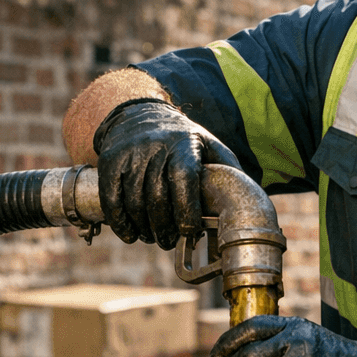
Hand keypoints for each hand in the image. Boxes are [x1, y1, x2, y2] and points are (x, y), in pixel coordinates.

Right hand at [93, 99, 241, 248]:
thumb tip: (247, 198)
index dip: (186, 210)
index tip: (190, 231)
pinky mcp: (110, 161)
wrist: (138, 115)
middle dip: (164, 227)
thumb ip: (226, 168)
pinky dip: (120, 222)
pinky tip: (130, 233)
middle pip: (157, 196)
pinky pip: (112, 198)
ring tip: (153, 238)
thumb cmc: (180, 138)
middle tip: (169, 241)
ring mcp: (130, 154)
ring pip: (134, 201)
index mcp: (184, 144)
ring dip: (143, 228)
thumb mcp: (207, 145)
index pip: (183, 179)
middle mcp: (155, 146)